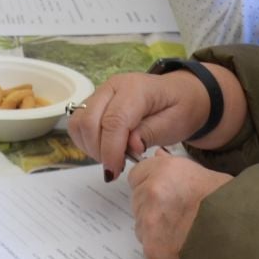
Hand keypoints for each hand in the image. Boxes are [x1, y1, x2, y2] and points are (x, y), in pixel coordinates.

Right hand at [69, 69, 215, 178]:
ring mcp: (101, 93)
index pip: (113, 121)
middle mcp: (112, 86)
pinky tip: (105, 149)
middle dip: (99, 151)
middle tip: (116, 167)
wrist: (180, 94)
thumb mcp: (175, 123)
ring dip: (90, 147)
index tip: (114, 171)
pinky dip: (86, 141)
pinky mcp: (94, 102)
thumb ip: (151, 133)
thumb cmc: (180, 108)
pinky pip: (78, 124)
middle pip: (89, 121)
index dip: (111, 150)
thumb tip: (130, 147)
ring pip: (78, 122)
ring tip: (112, 158)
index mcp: (136, 88)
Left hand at [128, 153, 232, 258]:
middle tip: (179, 215)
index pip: (137, 174)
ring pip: (142, 228)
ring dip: (156, 231)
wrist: (244, 237)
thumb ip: (175, 168)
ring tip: (185, 234)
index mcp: (164, 170)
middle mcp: (151, 193)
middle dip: (153, 207)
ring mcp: (149, 223)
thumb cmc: (232, 205)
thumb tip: (158, 156)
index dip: (150, 183)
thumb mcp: (206, 175)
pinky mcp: (152, 251)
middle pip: (138, 201)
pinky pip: (150, 251)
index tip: (162, 192)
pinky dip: (163, 253)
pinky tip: (185, 250)